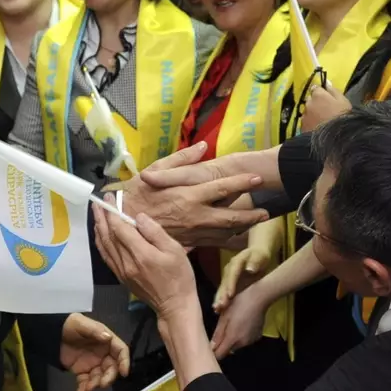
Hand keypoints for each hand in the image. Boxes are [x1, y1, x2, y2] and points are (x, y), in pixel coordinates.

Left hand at [59, 313, 129, 390]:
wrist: (53, 333)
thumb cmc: (71, 325)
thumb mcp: (82, 324)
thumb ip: (95, 331)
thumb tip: (108, 338)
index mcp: (106, 340)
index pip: (121, 351)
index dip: (124, 361)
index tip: (124, 372)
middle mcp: (103, 353)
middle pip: (112, 368)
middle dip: (109, 377)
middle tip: (102, 384)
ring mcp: (93, 363)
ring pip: (100, 377)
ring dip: (96, 384)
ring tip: (87, 388)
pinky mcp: (82, 371)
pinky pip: (86, 381)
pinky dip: (84, 388)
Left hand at [94, 204, 199, 320]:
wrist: (175, 306)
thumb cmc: (179, 276)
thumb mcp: (174, 250)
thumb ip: (154, 232)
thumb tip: (138, 217)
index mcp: (140, 253)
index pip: (119, 228)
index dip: (112, 211)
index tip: (110, 197)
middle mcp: (126, 262)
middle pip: (108, 236)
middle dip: (102, 217)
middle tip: (97, 202)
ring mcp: (121, 271)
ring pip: (104, 246)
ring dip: (99, 228)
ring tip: (96, 214)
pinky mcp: (121, 278)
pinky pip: (106, 257)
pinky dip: (101, 244)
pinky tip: (101, 236)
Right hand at [110, 143, 269, 246]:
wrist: (124, 220)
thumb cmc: (138, 193)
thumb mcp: (156, 170)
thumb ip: (182, 159)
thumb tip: (203, 147)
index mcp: (189, 195)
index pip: (223, 188)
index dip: (242, 182)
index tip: (258, 178)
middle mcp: (196, 216)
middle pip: (231, 216)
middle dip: (251, 213)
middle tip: (267, 210)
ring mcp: (194, 231)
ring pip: (225, 231)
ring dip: (244, 227)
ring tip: (258, 221)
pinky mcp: (189, 242)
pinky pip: (213, 243)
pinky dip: (228, 242)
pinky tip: (239, 240)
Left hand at [210, 283, 268, 358]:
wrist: (259, 298)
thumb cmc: (238, 305)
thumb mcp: (224, 317)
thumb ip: (218, 334)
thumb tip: (211, 347)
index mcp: (232, 338)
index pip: (220, 355)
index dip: (214, 352)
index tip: (211, 345)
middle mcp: (242, 343)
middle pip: (229, 350)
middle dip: (224, 343)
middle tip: (223, 328)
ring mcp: (251, 340)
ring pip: (237, 345)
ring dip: (234, 339)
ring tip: (234, 324)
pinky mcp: (257, 337)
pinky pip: (246, 340)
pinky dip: (242, 335)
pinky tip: (243, 324)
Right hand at [214, 246, 270, 312]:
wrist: (257, 255)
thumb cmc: (260, 256)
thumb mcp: (260, 256)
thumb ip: (255, 261)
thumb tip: (249, 270)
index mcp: (236, 261)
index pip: (232, 273)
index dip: (231, 284)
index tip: (230, 295)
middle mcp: (229, 269)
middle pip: (225, 282)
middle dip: (222, 294)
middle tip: (220, 306)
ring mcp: (228, 276)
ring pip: (222, 288)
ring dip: (219, 298)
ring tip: (216, 309)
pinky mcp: (229, 283)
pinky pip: (224, 292)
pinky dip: (221, 300)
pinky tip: (218, 310)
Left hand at [301, 83, 351, 132]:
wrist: (336, 139)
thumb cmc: (342, 117)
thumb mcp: (343, 101)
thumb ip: (333, 90)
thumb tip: (326, 82)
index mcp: (318, 95)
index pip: (315, 88)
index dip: (321, 93)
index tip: (327, 99)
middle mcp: (308, 103)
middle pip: (310, 100)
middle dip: (315, 103)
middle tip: (325, 111)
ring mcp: (304, 116)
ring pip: (307, 111)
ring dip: (312, 113)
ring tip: (321, 122)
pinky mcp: (302, 127)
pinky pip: (305, 122)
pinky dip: (310, 123)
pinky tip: (317, 129)